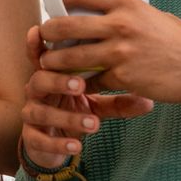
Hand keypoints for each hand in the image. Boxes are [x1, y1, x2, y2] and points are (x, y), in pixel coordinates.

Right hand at [21, 26, 153, 167]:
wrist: (56, 145)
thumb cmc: (75, 113)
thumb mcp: (98, 105)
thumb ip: (118, 100)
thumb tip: (149, 100)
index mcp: (51, 76)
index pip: (42, 56)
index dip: (38, 45)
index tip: (43, 34)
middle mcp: (37, 91)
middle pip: (39, 79)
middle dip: (58, 81)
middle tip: (80, 84)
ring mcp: (32, 114)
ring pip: (40, 111)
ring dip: (66, 117)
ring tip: (92, 123)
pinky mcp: (31, 138)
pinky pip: (39, 139)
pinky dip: (58, 143)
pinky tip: (77, 147)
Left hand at [39, 0, 180, 103]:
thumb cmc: (180, 40)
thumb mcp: (152, 14)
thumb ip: (127, 13)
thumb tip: (103, 11)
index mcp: (126, 4)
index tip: (54, 4)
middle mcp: (120, 25)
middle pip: (66, 25)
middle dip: (47, 31)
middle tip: (43, 35)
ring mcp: (120, 52)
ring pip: (71, 56)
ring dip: (54, 61)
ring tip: (48, 62)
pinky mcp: (123, 77)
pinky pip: (91, 81)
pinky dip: (81, 84)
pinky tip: (76, 85)